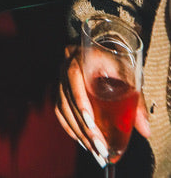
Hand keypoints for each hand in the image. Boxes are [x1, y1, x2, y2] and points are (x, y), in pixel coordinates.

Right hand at [55, 44, 150, 167]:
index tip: (90, 121)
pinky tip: (83, 142)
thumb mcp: (128, 75)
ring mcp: (60, 78)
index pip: (74, 75)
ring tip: (94, 150)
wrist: (101, 55)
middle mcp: (66, 65)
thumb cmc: (116, 64)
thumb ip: (136, 100)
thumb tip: (144, 129)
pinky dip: (70, 128)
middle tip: (99, 145)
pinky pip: (60, 111)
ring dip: (78, 131)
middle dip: (84, 125)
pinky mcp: (60, 90)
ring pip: (62, 107)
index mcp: (82, 55)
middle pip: (68, 97)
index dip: (80, 98)